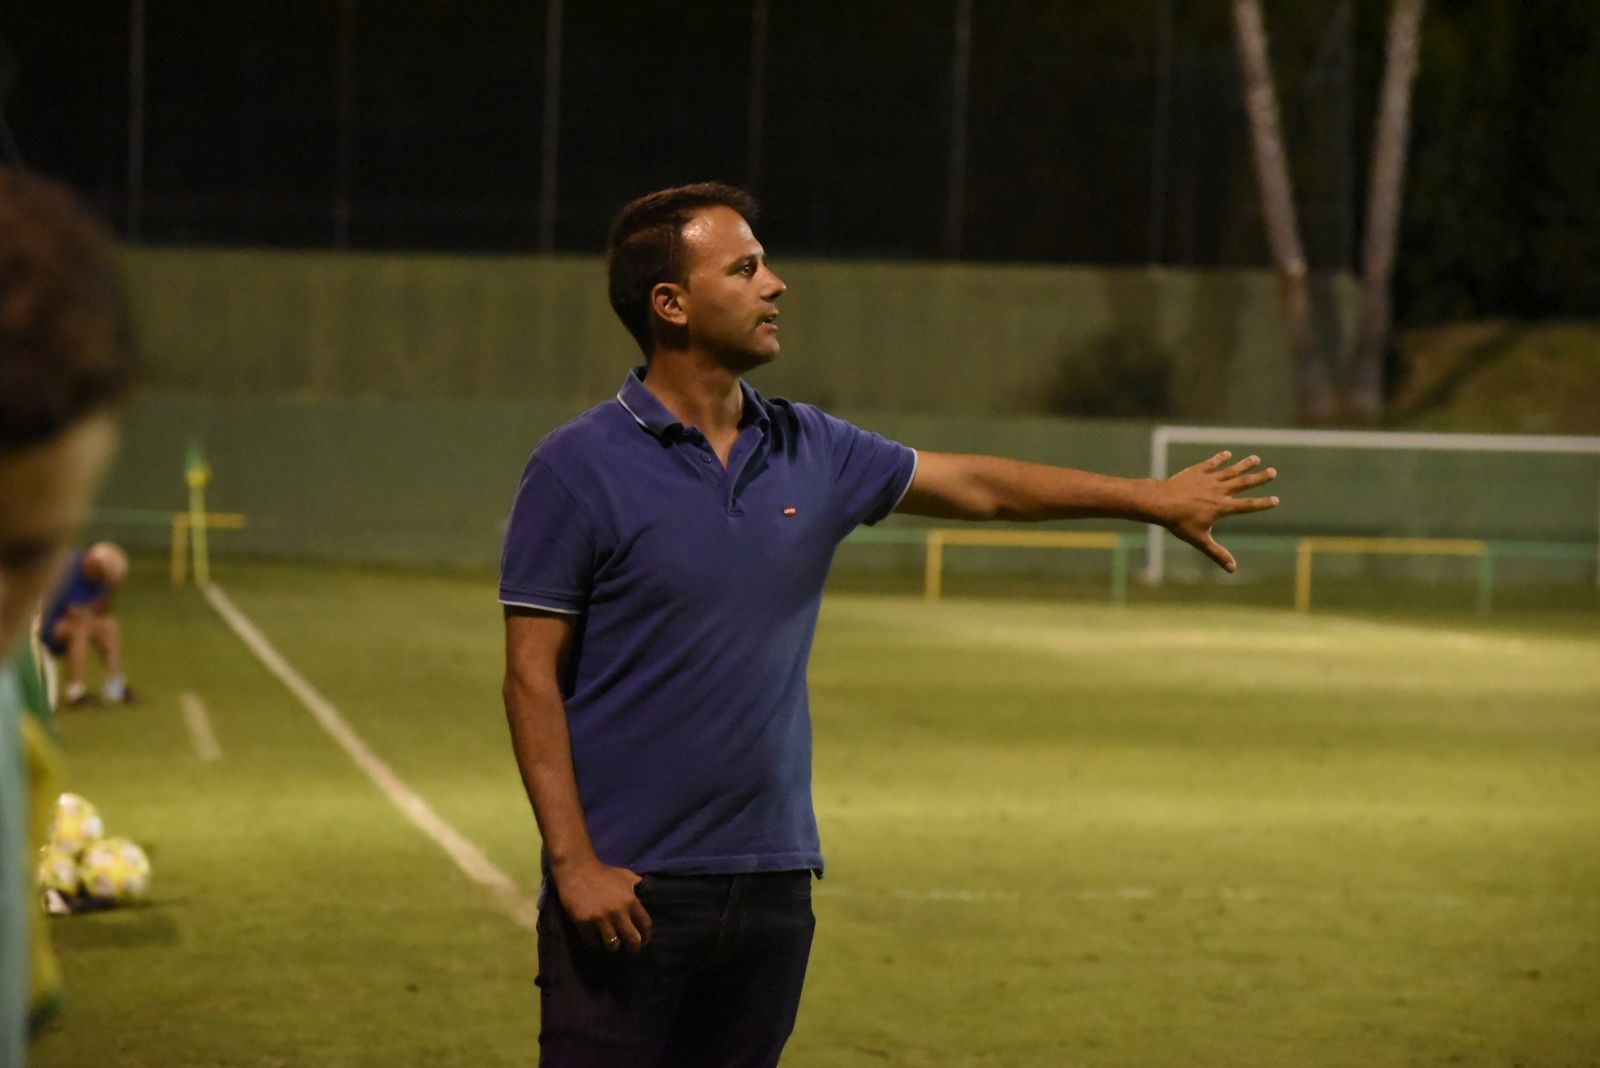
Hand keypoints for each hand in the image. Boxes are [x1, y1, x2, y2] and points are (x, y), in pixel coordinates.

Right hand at [552, 857, 651, 953]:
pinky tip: (598, 939)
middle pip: (633, 940)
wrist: (577, 870)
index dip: (647, 936)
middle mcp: (618, 913)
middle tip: (631, 949)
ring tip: (613, 944)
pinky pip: (594, 942)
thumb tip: (650, 897)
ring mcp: (600, 919)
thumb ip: (638, 887)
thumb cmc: (604, 873)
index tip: (644, 941)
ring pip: (613, 945)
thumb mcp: (626, 876)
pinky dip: (597, 943)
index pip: (645, 925)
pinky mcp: (584, 924)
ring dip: (614, 946)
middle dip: (634, 948)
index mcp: (631, 901)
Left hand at [1158, 451, 1278, 572]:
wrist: (1161, 503)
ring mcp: (1208, 480)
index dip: (1262, 503)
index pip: (1247, 506)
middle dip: (1259, 478)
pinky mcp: (1197, 472)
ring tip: (1256, 459)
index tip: (1276, 500)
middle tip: (1273, 472)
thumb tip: (1232, 569)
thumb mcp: (1200, 540)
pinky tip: (1228, 454)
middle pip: (1243, 483)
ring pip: (1230, 470)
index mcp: (1222, 507)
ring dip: (1244, 465)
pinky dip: (1220, 458)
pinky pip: (1212, 463)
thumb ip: (1217, 553)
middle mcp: (1219, 491)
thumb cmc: (1180, 523)